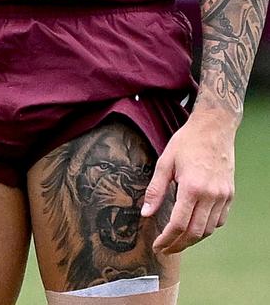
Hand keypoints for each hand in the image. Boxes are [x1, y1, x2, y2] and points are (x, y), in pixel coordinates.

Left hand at [141, 105, 235, 253]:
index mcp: (191, 187)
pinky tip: (195, 225)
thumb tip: (146, 213)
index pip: (179, 224)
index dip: (167, 239)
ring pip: (208, 230)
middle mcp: (210, 195)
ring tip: (177, 240)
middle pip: (194, 233)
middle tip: (165, 248)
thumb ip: (155, 189)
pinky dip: (206, 228)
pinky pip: (219, 221)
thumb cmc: (187, 142)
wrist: (214, 128)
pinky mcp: (229, 194)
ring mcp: (222, 196)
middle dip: (178, 245)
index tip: (157, 246)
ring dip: (192, 239)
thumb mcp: (165, 161)